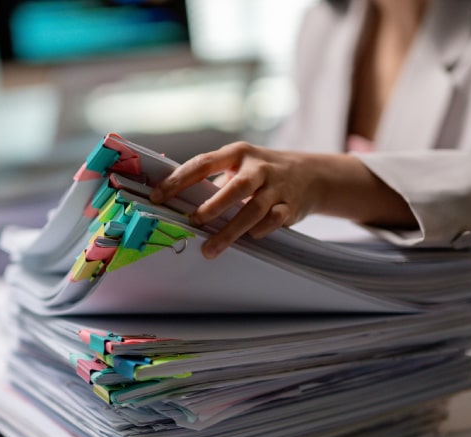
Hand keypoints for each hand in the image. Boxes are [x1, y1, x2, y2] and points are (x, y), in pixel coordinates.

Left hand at [150, 142, 413, 257]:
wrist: (312, 174)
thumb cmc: (263, 171)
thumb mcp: (240, 164)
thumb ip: (212, 178)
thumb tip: (174, 196)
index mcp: (238, 154)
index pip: (203, 163)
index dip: (179, 179)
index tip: (158, 195)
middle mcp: (258, 168)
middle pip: (235, 187)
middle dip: (213, 206)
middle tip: (193, 221)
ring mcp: (276, 187)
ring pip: (253, 211)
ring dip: (230, 231)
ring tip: (210, 248)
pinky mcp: (290, 206)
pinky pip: (273, 221)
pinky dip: (260, 231)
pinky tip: (249, 238)